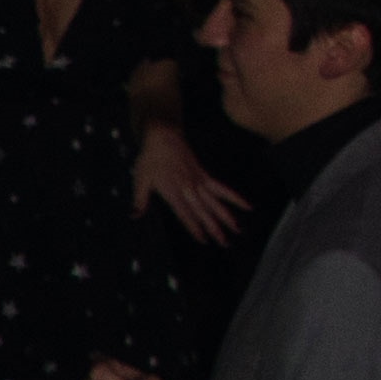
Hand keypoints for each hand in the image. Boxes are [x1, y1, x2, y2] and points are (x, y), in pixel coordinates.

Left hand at [131, 124, 248, 241]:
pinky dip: (234, 197)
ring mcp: (198, 182)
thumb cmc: (150, 158)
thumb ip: (139, 200)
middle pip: (204, 212)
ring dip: (227, 217)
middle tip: (225, 243)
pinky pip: (221, 188)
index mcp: (173, 192)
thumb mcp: (140, 180)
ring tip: (238, 230)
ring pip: (215, 202)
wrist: (164, 136)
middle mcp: (189, 189)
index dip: (195, 227)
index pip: (186, 214)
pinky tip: (247, 205)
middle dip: (215, 228)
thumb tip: (134, 216)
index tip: (204, 240)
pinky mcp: (204, 175)